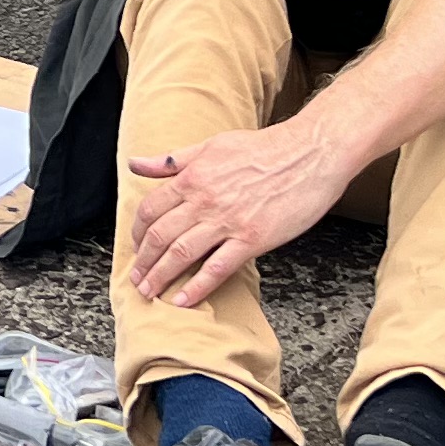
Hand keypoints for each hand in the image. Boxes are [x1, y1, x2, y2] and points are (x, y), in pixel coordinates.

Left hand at [123, 122, 353, 307]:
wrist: (309, 154)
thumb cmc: (262, 148)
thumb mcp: (210, 146)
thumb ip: (171, 160)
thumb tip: (135, 164)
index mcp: (192, 178)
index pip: (151, 209)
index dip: (137, 231)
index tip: (135, 245)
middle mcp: (204, 201)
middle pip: (161, 236)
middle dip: (143, 261)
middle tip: (137, 278)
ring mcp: (227, 222)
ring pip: (182, 254)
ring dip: (161, 276)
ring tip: (150, 291)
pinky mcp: (252, 239)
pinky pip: (217, 268)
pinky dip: (197, 286)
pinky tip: (183, 300)